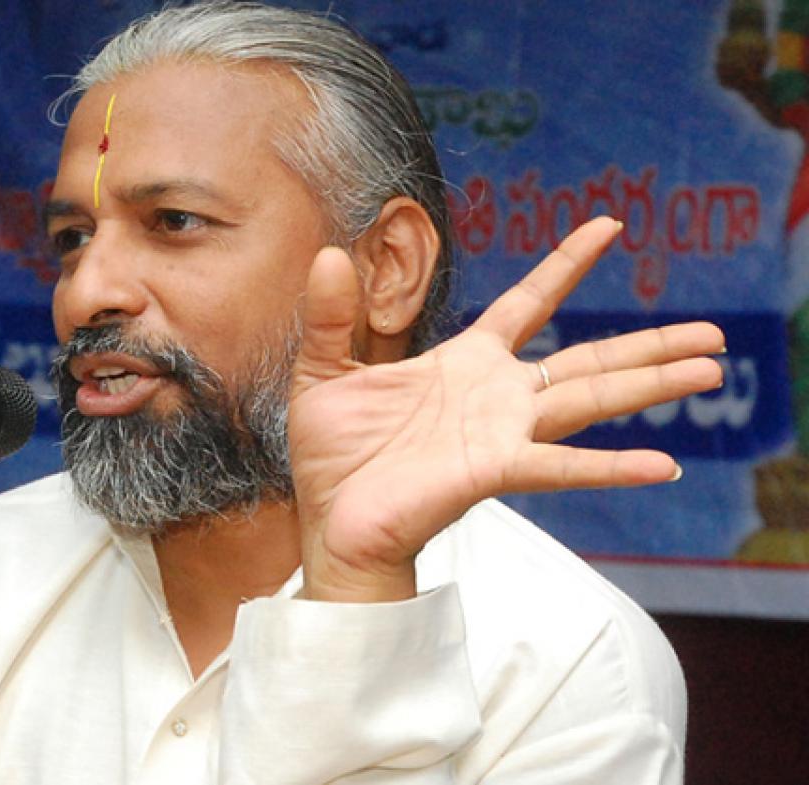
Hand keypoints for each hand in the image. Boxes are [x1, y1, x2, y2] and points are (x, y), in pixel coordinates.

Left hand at [289, 217, 724, 602]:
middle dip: (650, 344)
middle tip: (716, 333)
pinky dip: (612, 466)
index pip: (527, 303)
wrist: (331, 522)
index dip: (567, 265)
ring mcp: (501, 433)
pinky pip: (561, 467)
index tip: (608, 226)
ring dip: (650, 384)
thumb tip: (328, 254)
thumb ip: (332, 316)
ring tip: (711, 366)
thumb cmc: (335, 455)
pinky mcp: (492, 470)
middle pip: (587, 359)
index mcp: (463, 364)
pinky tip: (664, 463)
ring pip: (589, 400)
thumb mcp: (325, 371)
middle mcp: (496, 395)